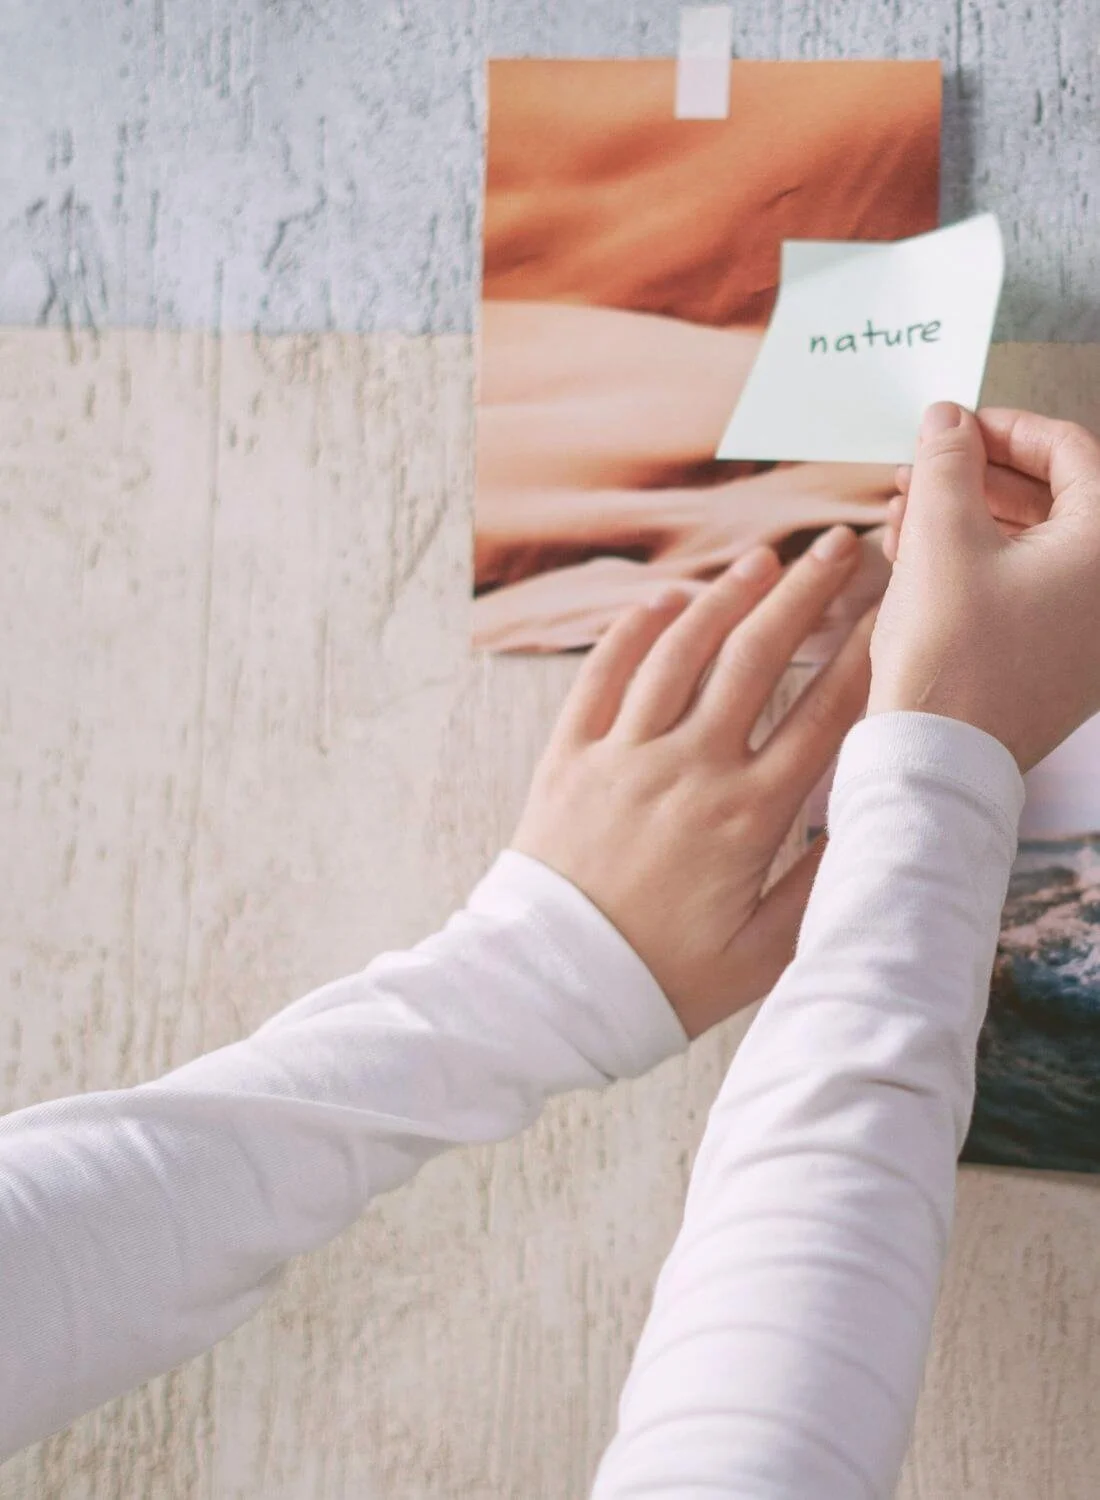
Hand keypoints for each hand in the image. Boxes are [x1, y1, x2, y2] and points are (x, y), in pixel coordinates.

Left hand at [512, 528, 872, 1037]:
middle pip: (756, 658)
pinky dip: (633, 629)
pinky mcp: (569, 757)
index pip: (821, 715)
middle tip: (836, 547)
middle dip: (804, 594)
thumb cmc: (663, 980)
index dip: (861, 656)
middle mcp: (687, 770)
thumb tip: (867, 822)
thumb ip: (820, 885)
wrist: (551, 989)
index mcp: (746, 816)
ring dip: (725, 596)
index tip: (889, 614)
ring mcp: (623, 757)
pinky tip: (664, 599)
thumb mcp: (762, 954)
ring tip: (763, 560)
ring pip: (680, 652)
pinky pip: (602, 675)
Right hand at [869, 403, 1099, 769]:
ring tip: (905, 512)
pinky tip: (918, 557)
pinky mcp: (1058, 659)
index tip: (953, 427)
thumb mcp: (942, 538)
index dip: (1003, 428)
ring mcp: (1088, 629)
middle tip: (922, 469)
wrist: (939, 759)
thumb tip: (948, 418)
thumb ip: (948, 462)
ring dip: (969, 518)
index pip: (1069, 450)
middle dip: (978, 476)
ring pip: (1032, 544)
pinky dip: (978, 564)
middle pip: (1053, 497)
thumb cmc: (950, 656)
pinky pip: (1025, 589)